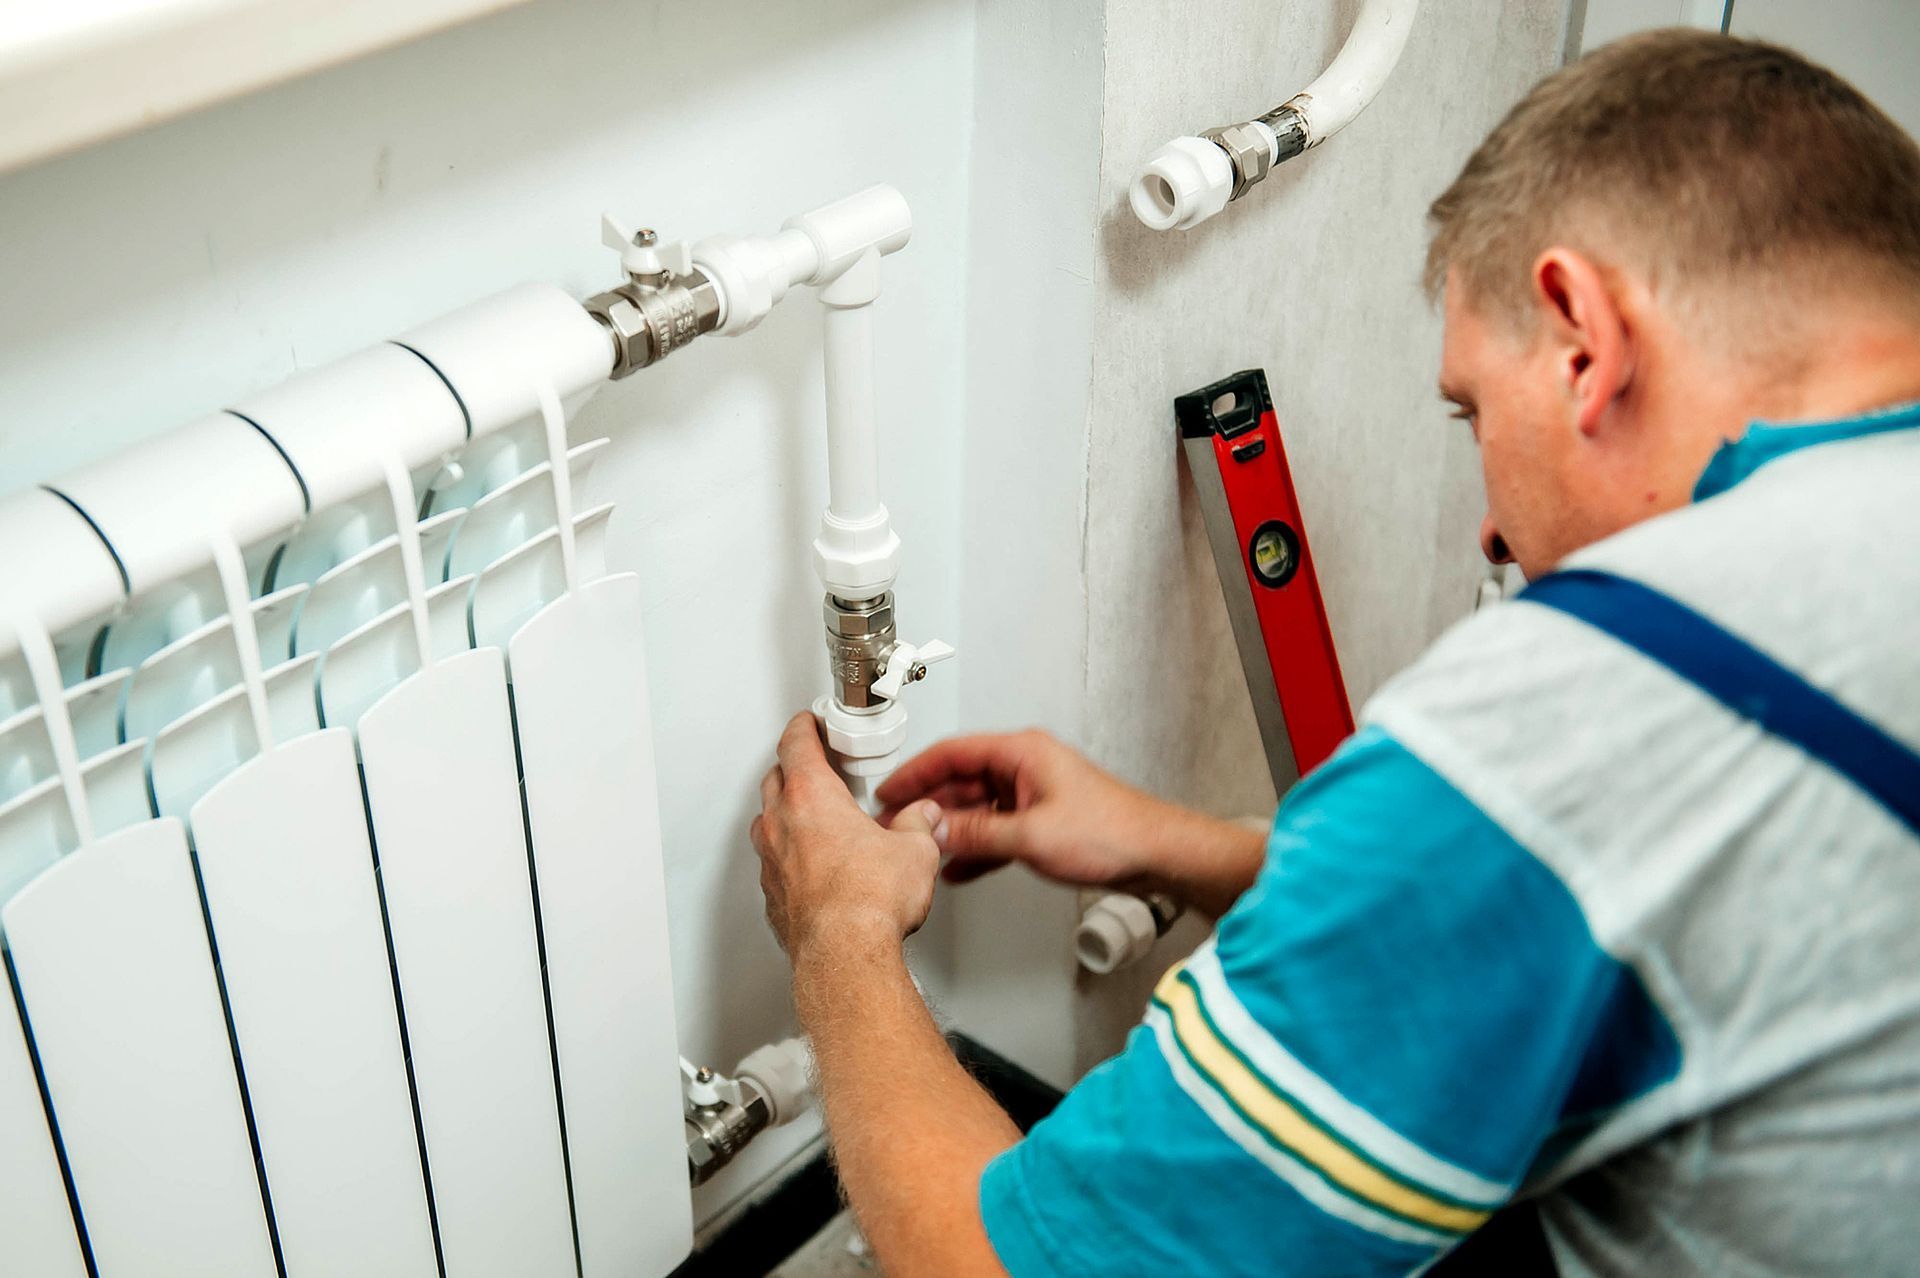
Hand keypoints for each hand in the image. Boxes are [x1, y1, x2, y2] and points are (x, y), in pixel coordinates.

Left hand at [752, 712, 943, 958]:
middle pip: (776, 779)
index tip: (808, 722)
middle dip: (793, 768)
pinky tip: (811, 868)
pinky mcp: (773, 896)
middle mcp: (782, 824)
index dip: (803, 727)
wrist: (845, 955)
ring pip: (767, 822)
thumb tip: (923, 818)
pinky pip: (772, 864)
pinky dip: (787, 857)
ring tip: (813, 820)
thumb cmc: (869, 902)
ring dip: (786, 814)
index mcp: (813, 797)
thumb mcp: (915, 850)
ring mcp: (771, 862)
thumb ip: (918, 825)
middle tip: (814, 766)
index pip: (796, 744)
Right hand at [874, 730, 1174, 892]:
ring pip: (977, 807)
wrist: (1154, 854)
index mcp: (1022, 752)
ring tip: (918, 848)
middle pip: (961, 780)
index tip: (888, 792)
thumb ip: (976, 833)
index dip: (915, 772)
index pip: (952, 753)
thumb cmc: (1112, 832)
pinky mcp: (1041, 820)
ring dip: (950, 830)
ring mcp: (1033, 794)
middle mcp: (1025, 767)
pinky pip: (995, 830)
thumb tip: (935, 831)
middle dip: (928, 806)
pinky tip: (957, 868)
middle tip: (897, 826)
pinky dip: (975, 847)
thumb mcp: (1030, 836)